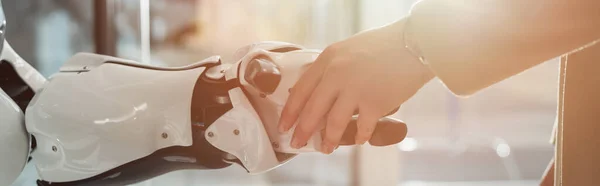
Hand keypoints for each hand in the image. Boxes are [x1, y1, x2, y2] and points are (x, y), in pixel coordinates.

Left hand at [278, 18, 434, 153]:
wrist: (414, 44)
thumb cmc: (382, 46)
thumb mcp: (347, 50)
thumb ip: (330, 69)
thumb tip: (314, 93)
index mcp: (328, 59)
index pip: (301, 90)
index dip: (290, 111)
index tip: (284, 125)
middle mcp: (337, 74)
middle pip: (312, 110)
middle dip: (302, 131)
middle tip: (297, 143)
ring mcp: (355, 89)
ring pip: (333, 124)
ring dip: (329, 140)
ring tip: (326, 148)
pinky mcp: (375, 103)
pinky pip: (362, 128)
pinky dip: (359, 137)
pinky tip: (358, 140)